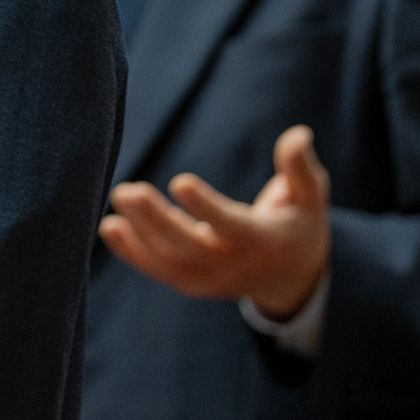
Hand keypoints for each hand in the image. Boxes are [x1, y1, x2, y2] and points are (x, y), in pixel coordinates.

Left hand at [101, 125, 331, 321]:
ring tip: (118, 198)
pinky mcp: (191, 283)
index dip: (206, 208)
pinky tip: (109, 228)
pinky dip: (132, 253)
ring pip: (169, 261)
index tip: (180, 182)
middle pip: (190, 247)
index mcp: (263, 242)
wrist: (290, 277)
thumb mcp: (310, 198)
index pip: (232, 227)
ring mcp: (209, 279)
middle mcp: (233, 266)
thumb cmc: (298, 224)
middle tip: (130, 191)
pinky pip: (158, 271)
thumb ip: (301, 169)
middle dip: (158, 221)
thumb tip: (297, 135)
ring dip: (139, 234)